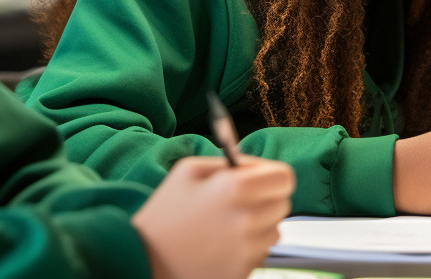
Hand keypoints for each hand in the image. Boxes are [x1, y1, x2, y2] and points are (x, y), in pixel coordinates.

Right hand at [133, 157, 293, 278]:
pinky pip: (261, 253)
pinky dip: (247, 248)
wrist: (146, 257)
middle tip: (238, 203)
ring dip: (258, 226)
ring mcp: (247, 249)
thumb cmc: (165, 212)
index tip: (261, 180)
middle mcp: (246, 219)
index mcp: (234, 188)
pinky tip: (221, 245)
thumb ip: (228, 163)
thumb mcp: (188, 170)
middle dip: (265, 200)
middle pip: (282, 204)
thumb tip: (256, 166)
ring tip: (226, 226)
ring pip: (274, 230)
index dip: (273, 176)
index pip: (284, 178)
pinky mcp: (243, 270)